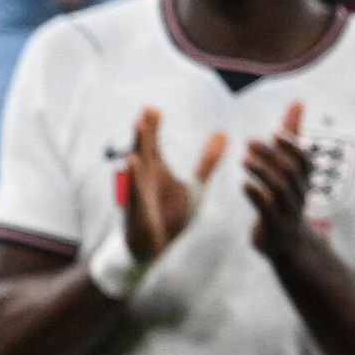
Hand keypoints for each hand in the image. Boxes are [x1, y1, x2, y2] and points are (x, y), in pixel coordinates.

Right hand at [124, 106, 225, 261]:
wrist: (154, 247)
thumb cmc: (169, 215)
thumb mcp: (194, 185)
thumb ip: (207, 160)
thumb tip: (223, 133)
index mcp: (156, 171)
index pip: (153, 145)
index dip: (153, 127)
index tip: (153, 107)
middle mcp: (145, 179)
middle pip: (144, 150)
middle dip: (145, 132)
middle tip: (147, 110)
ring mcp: (138, 194)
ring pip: (137, 168)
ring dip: (138, 148)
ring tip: (138, 129)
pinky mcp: (137, 212)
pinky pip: (134, 193)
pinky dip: (132, 179)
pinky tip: (131, 163)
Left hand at [242, 101, 312, 262]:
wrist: (289, 244)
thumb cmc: (287, 197)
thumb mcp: (291, 167)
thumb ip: (291, 136)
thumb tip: (297, 102)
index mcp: (303, 179)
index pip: (303, 160)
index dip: (292, 146)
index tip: (276, 131)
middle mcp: (299, 193)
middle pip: (289, 172)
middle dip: (271, 156)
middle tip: (250, 141)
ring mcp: (288, 210)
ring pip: (279, 190)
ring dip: (262, 173)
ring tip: (244, 159)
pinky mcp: (274, 225)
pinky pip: (267, 210)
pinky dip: (257, 196)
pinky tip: (244, 184)